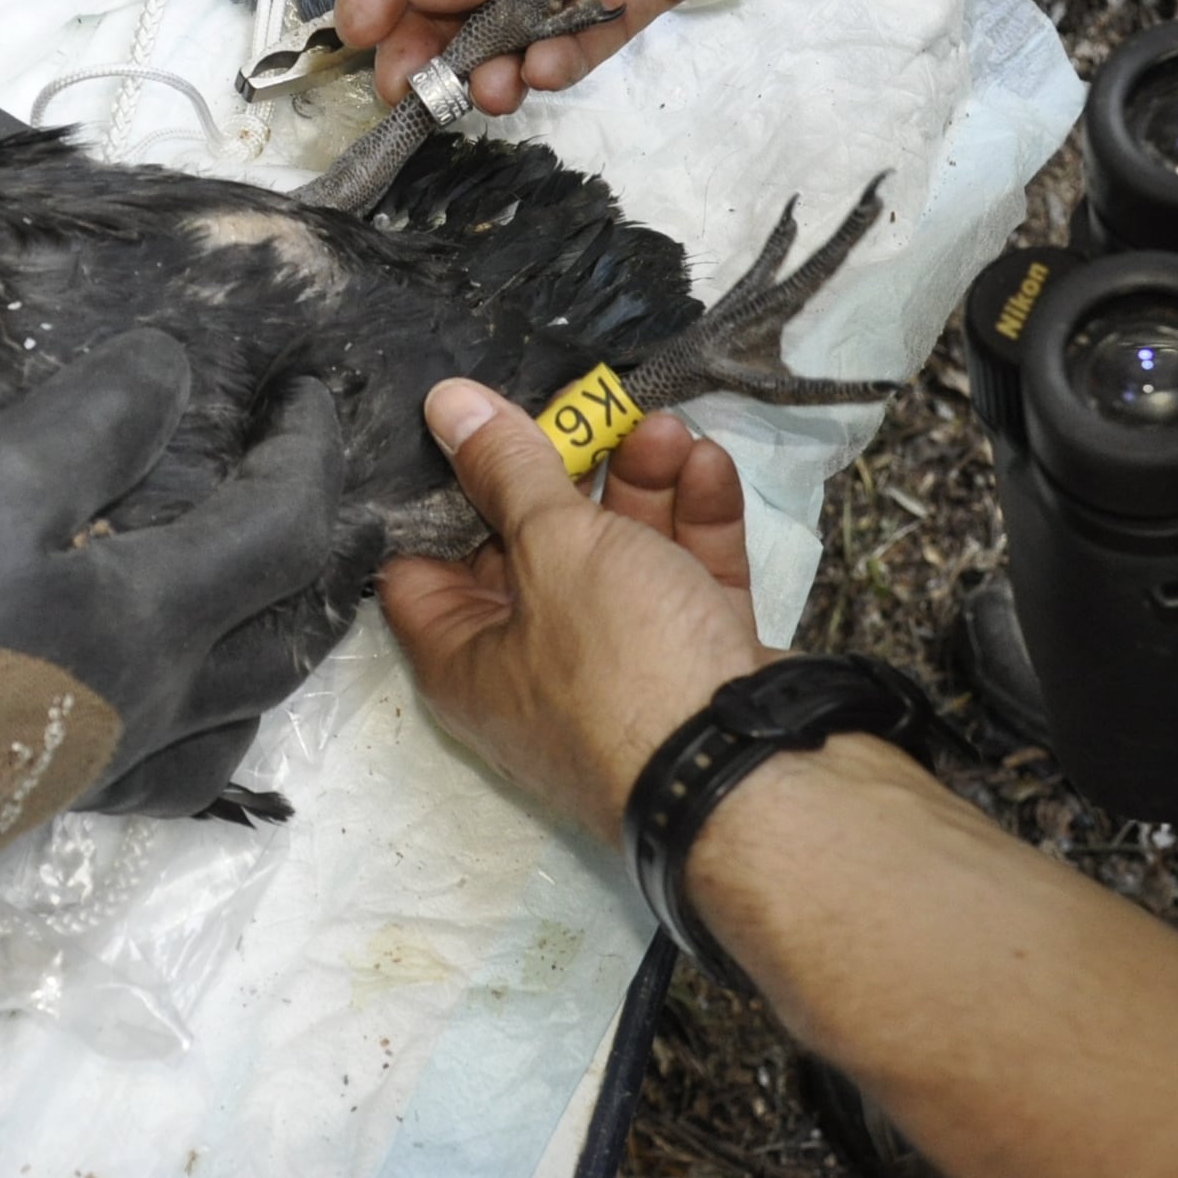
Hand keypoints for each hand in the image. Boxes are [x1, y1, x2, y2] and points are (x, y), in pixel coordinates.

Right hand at [0, 331, 365, 815]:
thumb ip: (97, 420)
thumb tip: (176, 371)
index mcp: (156, 618)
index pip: (286, 525)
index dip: (308, 447)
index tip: (306, 391)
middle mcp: (156, 704)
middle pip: (288, 638)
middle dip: (315, 555)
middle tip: (301, 492)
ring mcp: (107, 769)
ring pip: (238, 718)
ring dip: (266, 646)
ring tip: (247, 599)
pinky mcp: (48, 805)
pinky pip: (171, 771)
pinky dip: (197, 721)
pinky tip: (154, 697)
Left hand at [381, 380, 770, 839]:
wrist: (752, 773)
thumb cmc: (621, 664)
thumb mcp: (553, 548)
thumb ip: (507, 470)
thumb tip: (444, 404)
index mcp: (465, 658)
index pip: (424, 565)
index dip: (444, 494)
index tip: (474, 425)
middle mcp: (533, 669)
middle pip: (530, 548)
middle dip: (564, 471)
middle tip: (591, 404)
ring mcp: (620, 669)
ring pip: (619, 556)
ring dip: (639, 485)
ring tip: (666, 428)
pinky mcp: (693, 665)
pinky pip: (683, 580)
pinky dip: (694, 524)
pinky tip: (709, 466)